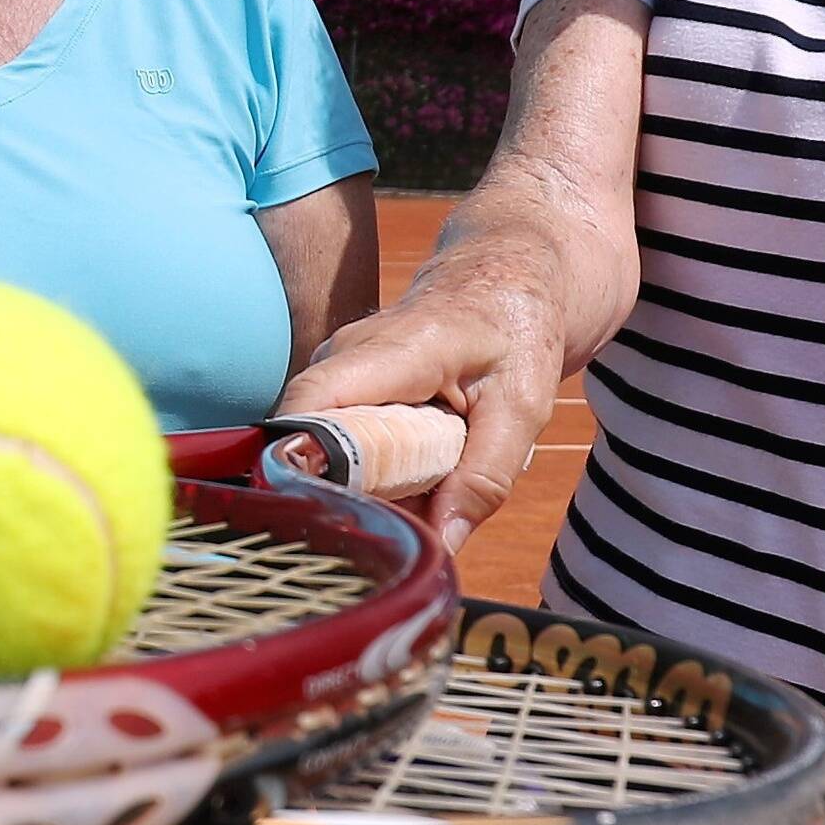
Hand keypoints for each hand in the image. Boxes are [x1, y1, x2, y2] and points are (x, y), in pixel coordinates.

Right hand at [280, 259, 568, 540]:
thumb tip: (437, 547)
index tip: (327, 516)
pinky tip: (421, 464)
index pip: (312, 406)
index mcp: (395, 351)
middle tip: (409, 520)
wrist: (505, 277)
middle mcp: (346, 354)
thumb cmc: (516, 333)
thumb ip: (483, 480)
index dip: (302, 464)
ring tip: (428, 481)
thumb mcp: (522, 408)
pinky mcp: (338, 386)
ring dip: (371, 482)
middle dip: (352, 494)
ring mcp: (335, 368)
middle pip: (314, 442)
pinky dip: (379, 468)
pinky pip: (342, 442)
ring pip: (328, 448)